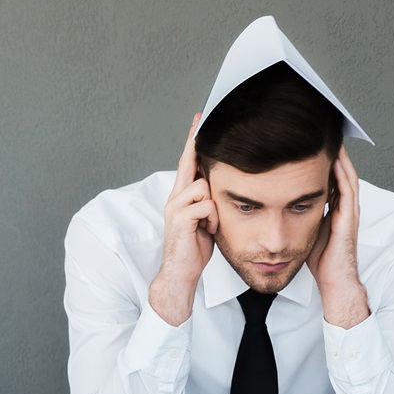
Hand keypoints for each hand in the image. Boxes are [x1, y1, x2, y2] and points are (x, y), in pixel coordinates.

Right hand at [150, 115, 217, 325]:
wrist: (180, 273)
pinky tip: (208, 230)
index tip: (199, 119)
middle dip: (195, 144)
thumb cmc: (194, 248)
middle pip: (189, 163)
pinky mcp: (179, 219)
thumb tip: (219, 186)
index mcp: (181, 196)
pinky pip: (204, 204)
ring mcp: (175, 207)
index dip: (193, 140)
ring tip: (211, 223)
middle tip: (201, 121)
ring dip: (213, 205)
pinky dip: (211, 218)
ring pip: (203, 186)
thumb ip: (208, 201)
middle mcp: (175, 197)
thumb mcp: (205, 219)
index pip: (187, 162)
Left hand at [307, 145, 370, 328]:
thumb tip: (280, 205)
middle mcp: (344, 206)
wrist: (334, 280)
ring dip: (340, 156)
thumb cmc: (320, 260)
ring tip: (331, 137)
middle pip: (341, 170)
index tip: (312, 144)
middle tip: (324, 132)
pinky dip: (342, 173)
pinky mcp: (349, 217)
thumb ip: (300, 214)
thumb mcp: (306, 230)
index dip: (323, 160)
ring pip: (347, 175)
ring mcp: (349, 210)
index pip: (331, 176)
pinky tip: (335, 159)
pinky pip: (348, 190)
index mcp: (335, 208)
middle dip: (333, 152)